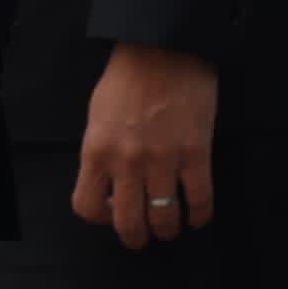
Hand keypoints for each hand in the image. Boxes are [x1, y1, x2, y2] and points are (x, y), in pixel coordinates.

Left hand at [71, 41, 218, 248]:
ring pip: (164, 219)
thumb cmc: (126, 79)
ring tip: (170, 228)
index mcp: (96, 150)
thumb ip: (100, 152)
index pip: (86, 205)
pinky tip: (196, 217)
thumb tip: (107, 184)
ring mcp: (162, 160)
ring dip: (167, 231)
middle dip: (135, 238)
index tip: (111, 212)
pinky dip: (199, 216)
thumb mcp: (97, 116)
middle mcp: (126, 162)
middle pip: (128, 223)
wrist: (162, 50)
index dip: (100, 218)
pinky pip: (200, 201)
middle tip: (142, 237)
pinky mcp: (196, 155)